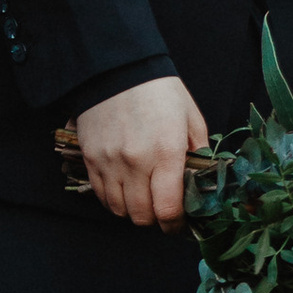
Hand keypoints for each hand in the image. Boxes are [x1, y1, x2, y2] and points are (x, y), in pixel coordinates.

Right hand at [75, 75, 210, 226]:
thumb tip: (201, 181)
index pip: (168, 209)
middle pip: (142, 216)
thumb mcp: (190, 118)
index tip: (179, 223)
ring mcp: (110, 162)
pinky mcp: (91, 158)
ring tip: (143, 199)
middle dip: (155, 219)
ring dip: (134, 211)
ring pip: (120, 210)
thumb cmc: (159, 91)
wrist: (117, 68)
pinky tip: (124, 189)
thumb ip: (198, 152)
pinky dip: (114, 200)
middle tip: (162, 209)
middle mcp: (136, 163)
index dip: (175, 224)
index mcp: (166, 153)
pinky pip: (101, 195)